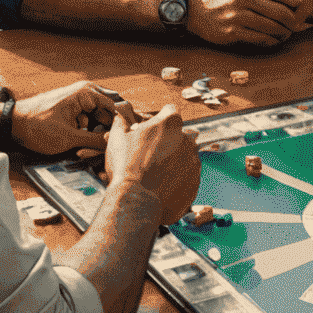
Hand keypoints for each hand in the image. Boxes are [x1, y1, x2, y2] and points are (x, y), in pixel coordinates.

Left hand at [11, 79, 121, 156]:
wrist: (12, 124)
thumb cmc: (37, 127)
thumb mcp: (69, 138)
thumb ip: (95, 140)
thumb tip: (116, 143)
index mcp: (87, 93)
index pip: (116, 108)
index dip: (117, 128)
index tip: (116, 144)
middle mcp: (86, 92)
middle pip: (108, 114)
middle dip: (105, 133)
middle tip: (99, 150)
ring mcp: (79, 100)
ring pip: (98, 119)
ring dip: (95, 135)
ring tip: (86, 150)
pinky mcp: (73, 109)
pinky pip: (88, 120)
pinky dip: (86, 133)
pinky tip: (79, 146)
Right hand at [105, 104, 200, 225]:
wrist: (136, 201)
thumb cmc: (125, 167)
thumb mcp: (117, 138)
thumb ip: (121, 121)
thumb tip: (121, 114)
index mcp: (170, 123)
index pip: (169, 111)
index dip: (158, 119)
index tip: (150, 129)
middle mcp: (188, 139)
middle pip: (177, 135)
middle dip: (165, 142)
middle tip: (147, 156)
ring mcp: (194, 162)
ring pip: (183, 156)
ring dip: (172, 161)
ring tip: (152, 174)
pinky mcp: (195, 182)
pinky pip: (186, 177)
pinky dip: (176, 180)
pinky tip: (160, 186)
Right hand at [187, 0, 310, 46]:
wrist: (195, 8)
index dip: (295, 0)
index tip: (298, 5)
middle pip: (281, 11)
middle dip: (292, 19)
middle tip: (296, 23)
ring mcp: (238, 14)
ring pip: (272, 26)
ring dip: (284, 32)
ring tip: (287, 32)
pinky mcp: (233, 31)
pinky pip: (260, 38)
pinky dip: (271, 40)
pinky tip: (274, 39)